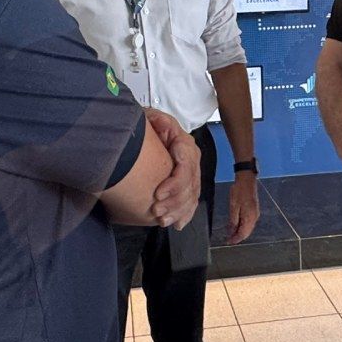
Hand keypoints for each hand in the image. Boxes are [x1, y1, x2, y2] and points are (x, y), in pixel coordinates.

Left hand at [145, 109, 200, 229]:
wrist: (149, 131)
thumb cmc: (149, 125)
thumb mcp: (151, 117)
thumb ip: (156, 120)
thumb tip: (160, 123)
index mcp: (184, 144)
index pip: (186, 166)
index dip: (174, 183)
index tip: (157, 194)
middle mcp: (191, 159)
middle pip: (190, 184)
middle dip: (175, 201)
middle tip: (156, 211)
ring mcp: (191, 172)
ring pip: (192, 195)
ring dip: (178, 211)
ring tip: (162, 220)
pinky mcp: (187, 183)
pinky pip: (191, 201)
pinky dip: (185, 214)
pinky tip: (178, 224)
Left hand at [226, 173, 259, 243]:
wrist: (247, 179)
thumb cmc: (239, 191)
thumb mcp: (233, 206)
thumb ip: (233, 221)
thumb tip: (231, 233)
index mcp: (250, 217)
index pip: (243, 234)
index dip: (235, 239)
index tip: (227, 242)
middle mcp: (255, 217)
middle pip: (247, 232)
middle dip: (237, 237)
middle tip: (228, 239)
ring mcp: (255, 214)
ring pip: (248, 228)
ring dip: (240, 232)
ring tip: (230, 234)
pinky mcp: (254, 210)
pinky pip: (249, 223)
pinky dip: (242, 226)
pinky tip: (236, 225)